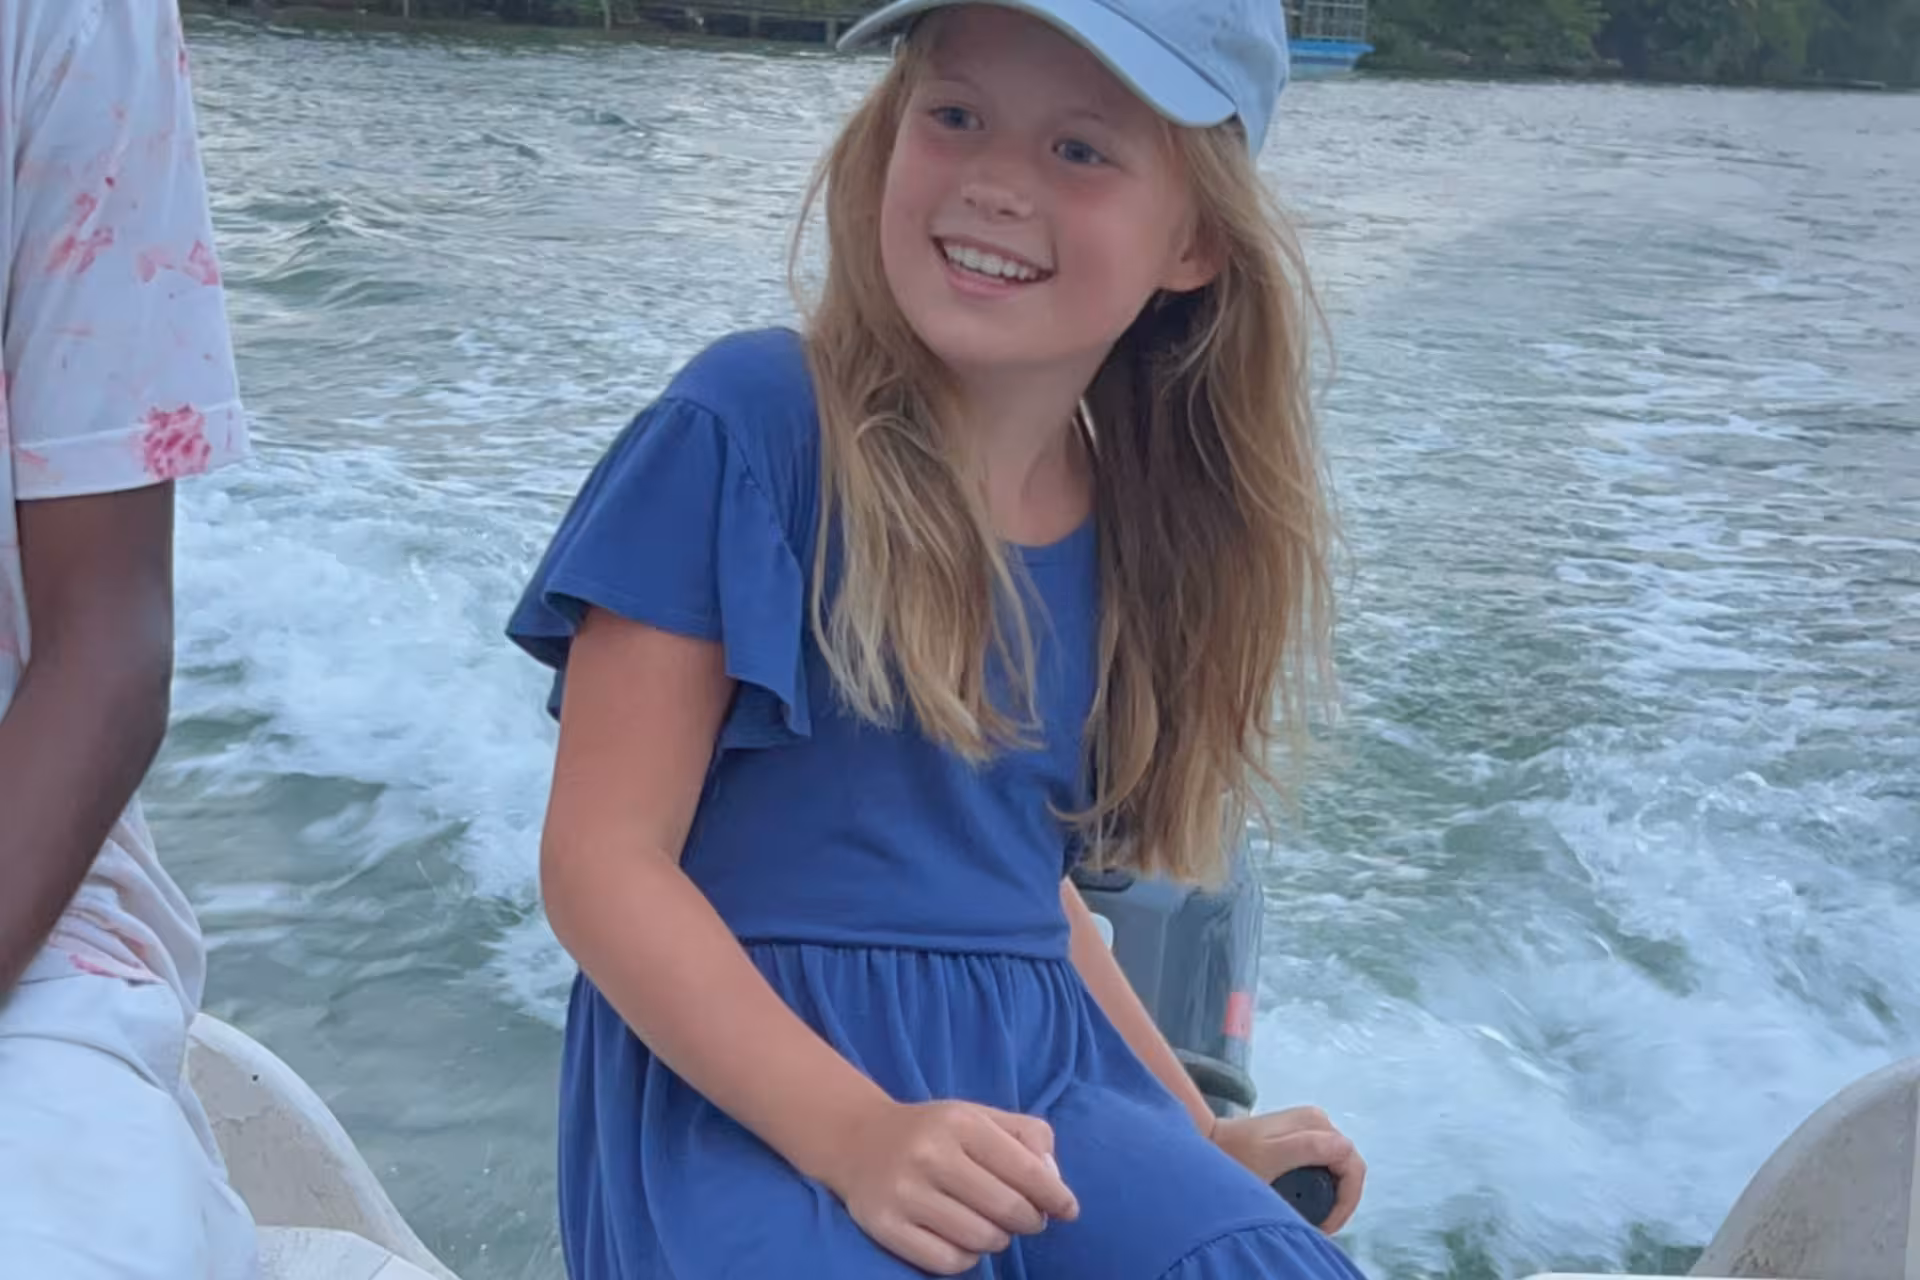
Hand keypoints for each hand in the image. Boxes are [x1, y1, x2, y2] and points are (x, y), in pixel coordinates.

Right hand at [819, 1099, 1080, 1274]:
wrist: (858, 1140)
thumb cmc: (935, 1132)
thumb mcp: (980, 1116)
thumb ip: (1027, 1138)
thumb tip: (1054, 1183)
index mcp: (960, 1123)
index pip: (1026, 1170)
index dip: (1055, 1196)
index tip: (1068, 1209)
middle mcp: (930, 1155)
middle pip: (1007, 1209)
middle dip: (1030, 1221)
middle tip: (1029, 1219)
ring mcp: (904, 1193)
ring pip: (980, 1239)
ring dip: (998, 1239)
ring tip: (993, 1226)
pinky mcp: (884, 1226)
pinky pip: (947, 1263)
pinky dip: (967, 1258)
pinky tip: (964, 1240)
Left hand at [1210, 1106, 1365, 1234]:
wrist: (1206, 1143)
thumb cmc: (1234, 1153)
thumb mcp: (1272, 1156)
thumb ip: (1309, 1149)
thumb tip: (1345, 1149)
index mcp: (1316, 1124)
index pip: (1352, 1166)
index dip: (1347, 1200)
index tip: (1327, 1224)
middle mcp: (1317, 1121)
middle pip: (1348, 1167)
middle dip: (1341, 1200)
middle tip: (1323, 1226)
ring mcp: (1308, 1128)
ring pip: (1338, 1167)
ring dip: (1333, 1195)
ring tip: (1316, 1219)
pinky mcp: (1299, 1137)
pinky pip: (1324, 1165)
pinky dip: (1321, 1186)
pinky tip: (1307, 1203)